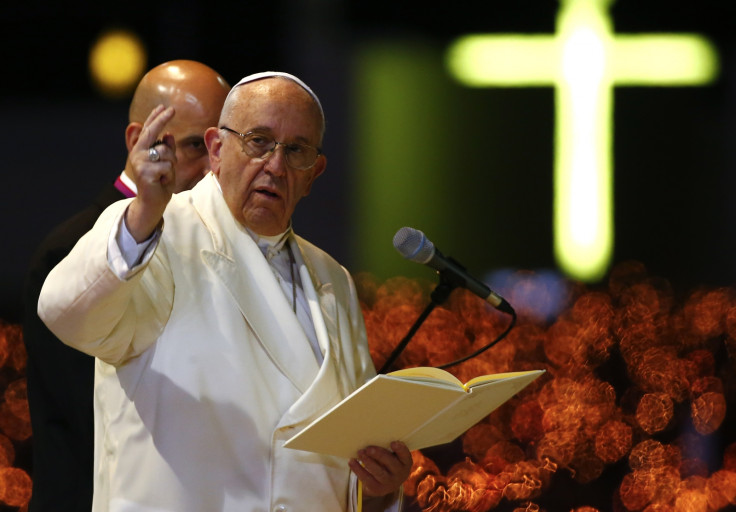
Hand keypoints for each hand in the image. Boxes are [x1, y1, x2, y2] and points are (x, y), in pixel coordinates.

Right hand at [126, 105, 176, 241]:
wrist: (152, 203)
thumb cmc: (160, 183)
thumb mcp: (167, 164)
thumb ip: (167, 150)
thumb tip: (169, 134)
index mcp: (141, 150)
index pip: (149, 130)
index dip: (156, 118)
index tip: (164, 107)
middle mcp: (138, 153)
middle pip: (152, 132)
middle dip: (162, 119)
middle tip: (172, 109)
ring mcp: (140, 162)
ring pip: (166, 153)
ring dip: (172, 165)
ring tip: (165, 175)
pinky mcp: (145, 172)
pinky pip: (167, 166)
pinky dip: (170, 175)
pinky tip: (162, 181)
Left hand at [348, 441, 412, 497]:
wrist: (385, 483)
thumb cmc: (388, 462)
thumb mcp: (392, 456)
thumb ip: (387, 448)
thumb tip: (371, 436)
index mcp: (405, 462)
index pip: (405, 455)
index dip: (400, 449)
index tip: (393, 442)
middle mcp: (400, 474)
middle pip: (390, 463)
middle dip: (379, 455)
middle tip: (368, 448)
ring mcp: (389, 483)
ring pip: (378, 472)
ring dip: (368, 461)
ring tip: (359, 452)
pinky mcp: (378, 489)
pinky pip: (367, 479)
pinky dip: (358, 469)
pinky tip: (352, 461)